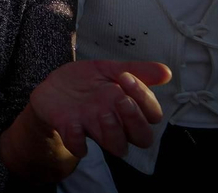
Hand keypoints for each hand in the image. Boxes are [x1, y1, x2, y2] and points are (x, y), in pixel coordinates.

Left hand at [29, 60, 169, 158]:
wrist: (51, 86)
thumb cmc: (86, 81)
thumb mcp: (108, 69)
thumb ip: (136, 71)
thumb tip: (166, 72)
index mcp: (128, 107)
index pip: (152, 115)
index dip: (145, 100)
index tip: (125, 77)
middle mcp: (117, 123)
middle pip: (142, 137)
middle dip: (136, 121)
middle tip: (121, 100)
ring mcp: (95, 130)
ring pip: (118, 148)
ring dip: (114, 133)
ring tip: (103, 113)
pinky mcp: (71, 134)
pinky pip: (80, 148)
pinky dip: (78, 140)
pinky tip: (74, 124)